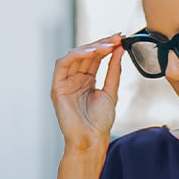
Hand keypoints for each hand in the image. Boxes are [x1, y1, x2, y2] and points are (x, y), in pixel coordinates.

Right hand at [51, 34, 124, 153]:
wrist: (90, 140)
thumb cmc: (100, 122)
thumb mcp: (111, 91)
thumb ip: (113, 70)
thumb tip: (120, 49)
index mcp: (87, 80)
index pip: (96, 58)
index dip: (107, 46)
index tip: (120, 38)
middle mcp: (75, 79)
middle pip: (86, 54)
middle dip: (101, 44)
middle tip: (116, 38)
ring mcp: (66, 82)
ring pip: (75, 56)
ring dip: (91, 48)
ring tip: (107, 45)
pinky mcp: (57, 86)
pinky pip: (63, 64)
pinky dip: (76, 55)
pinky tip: (91, 52)